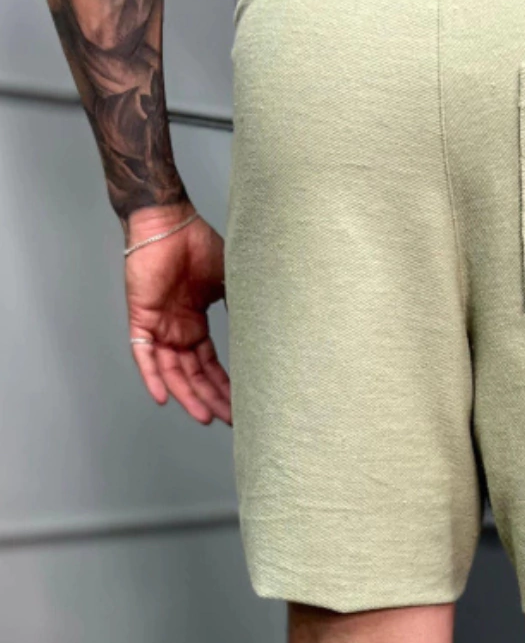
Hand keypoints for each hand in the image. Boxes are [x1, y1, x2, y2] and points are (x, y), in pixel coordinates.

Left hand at [123, 200, 230, 425]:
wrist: (170, 222)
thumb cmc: (199, 245)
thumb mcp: (230, 284)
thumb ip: (241, 310)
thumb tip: (265, 334)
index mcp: (194, 324)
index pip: (209, 365)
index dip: (224, 386)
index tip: (242, 405)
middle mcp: (176, 330)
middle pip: (193, 375)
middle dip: (210, 398)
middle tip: (230, 420)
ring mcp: (158, 326)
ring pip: (172, 372)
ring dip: (187, 395)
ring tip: (205, 416)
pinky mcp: (141, 318)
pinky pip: (143, 355)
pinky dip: (152, 377)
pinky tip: (164, 398)